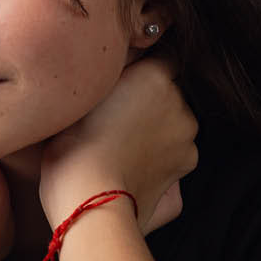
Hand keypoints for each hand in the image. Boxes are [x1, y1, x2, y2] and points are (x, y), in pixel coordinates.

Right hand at [38, 58, 197, 234]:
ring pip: (174, 123)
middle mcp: (179, 102)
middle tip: (117, 118)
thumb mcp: (79, 99)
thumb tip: (118, 71)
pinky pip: (175, 151)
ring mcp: (187, 137)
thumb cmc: (73, 149)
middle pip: (170, 93)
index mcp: (154, 77)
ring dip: (157, 129)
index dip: (145, 70)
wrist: (89, 202)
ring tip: (123, 146)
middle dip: (150, 101)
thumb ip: (109, 78)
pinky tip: (134, 165)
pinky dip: (160, 156)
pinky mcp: (186, 165)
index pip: (164, 57)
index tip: (127, 82)